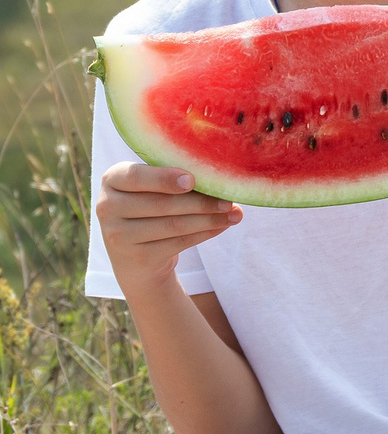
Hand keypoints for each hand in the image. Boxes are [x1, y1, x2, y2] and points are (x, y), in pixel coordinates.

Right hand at [96, 163, 241, 293]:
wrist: (133, 254)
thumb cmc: (150, 206)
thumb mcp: (150, 187)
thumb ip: (174, 178)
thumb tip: (220, 178)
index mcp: (111, 180)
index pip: (134, 176)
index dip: (164, 178)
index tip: (192, 180)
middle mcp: (107, 207)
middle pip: (160, 203)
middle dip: (200, 201)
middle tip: (229, 199)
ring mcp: (118, 236)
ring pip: (173, 225)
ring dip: (209, 219)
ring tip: (235, 213)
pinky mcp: (137, 257)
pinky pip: (178, 242)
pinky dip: (205, 232)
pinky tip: (223, 225)